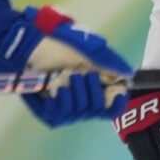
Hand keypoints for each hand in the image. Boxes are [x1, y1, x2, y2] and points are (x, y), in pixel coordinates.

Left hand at [0, 6, 131, 124]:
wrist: (30, 47)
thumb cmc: (60, 46)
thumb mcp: (89, 49)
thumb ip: (110, 61)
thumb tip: (128, 74)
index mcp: (95, 89)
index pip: (113, 108)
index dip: (117, 103)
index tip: (116, 92)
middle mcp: (82, 103)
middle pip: (98, 110)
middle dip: (92, 89)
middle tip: (82, 74)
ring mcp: (66, 110)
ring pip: (80, 111)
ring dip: (74, 90)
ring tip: (65, 75)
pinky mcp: (49, 114)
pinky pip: (61, 113)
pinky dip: (60, 96)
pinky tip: (54, 85)